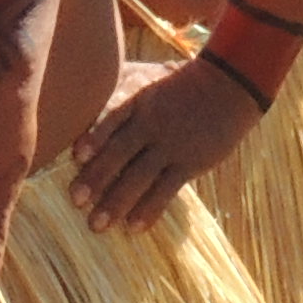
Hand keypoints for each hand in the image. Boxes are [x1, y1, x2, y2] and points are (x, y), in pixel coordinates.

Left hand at [70, 52, 261, 233]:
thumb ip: (112, 86)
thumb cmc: (174, 82)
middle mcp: (152, 122)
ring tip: (97, 224)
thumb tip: (75, 96)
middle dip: (97, 177)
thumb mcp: (144, 75)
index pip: (113, 116)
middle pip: (120, 151)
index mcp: (138, 98)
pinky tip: (133, 227)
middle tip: (76, 200)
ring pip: (140, 176)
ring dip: (117, 202)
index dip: (95, 136)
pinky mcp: (190, 163)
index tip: (77, 156)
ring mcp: (171, 144)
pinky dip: (149, 209)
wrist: (227, 86)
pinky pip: (166, 190)